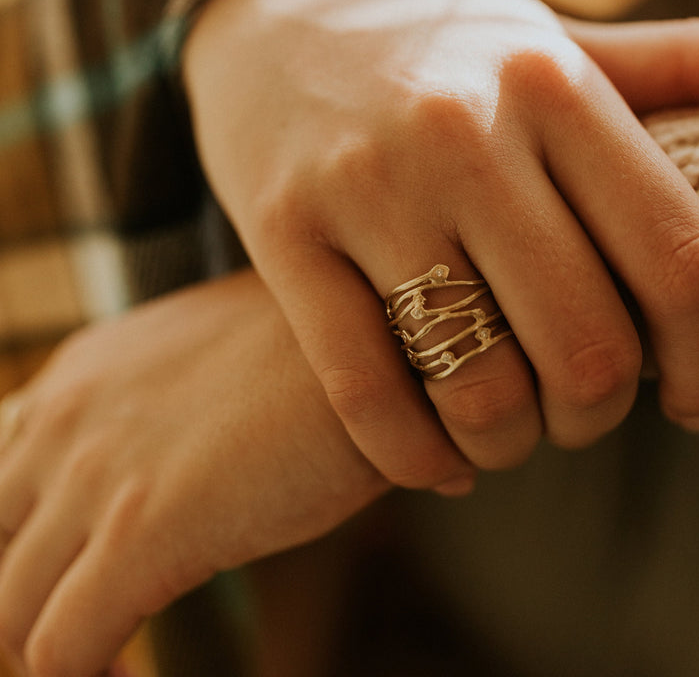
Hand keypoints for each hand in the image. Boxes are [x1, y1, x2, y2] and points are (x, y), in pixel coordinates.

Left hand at [0, 270, 384, 676]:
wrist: (382, 335)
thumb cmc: (316, 355)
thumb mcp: (206, 366)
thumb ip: (166, 417)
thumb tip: (198, 477)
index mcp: (76, 380)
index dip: (15, 546)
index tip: (68, 584)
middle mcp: (65, 419)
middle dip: (21, 602)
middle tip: (87, 632)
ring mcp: (94, 474)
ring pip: (9, 612)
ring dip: (51, 651)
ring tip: (120, 665)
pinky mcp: (141, 532)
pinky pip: (62, 650)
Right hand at [184, 0, 698, 486]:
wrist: (273, 16)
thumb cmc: (435, 47)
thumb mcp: (545, 38)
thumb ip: (662, 65)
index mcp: (551, 83)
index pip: (683, 263)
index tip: (694, 395)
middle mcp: (461, 129)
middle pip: (584, 344)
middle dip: (600, 414)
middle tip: (583, 408)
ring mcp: (364, 181)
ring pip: (476, 385)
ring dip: (511, 444)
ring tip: (508, 428)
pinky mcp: (279, 229)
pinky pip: (364, 392)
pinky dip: (416, 457)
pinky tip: (438, 457)